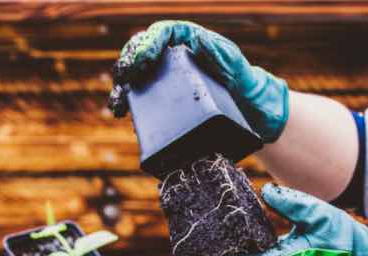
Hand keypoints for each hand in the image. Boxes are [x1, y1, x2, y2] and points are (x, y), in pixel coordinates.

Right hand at [109, 20, 289, 142]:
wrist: (250, 108)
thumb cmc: (243, 82)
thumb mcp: (235, 65)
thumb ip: (220, 52)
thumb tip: (199, 41)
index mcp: (190, 40)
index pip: (162, 32)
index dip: (147, 42)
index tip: (140, 60)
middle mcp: (175, 53)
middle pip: (142, 49)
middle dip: (128, 62)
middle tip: (123, 78)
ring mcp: (168, 73)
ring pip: (136, 71)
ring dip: (122, 84)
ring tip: (118, 102)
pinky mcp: (165, 94)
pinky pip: (140, 92)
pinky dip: (127, 99)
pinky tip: (121, 110)